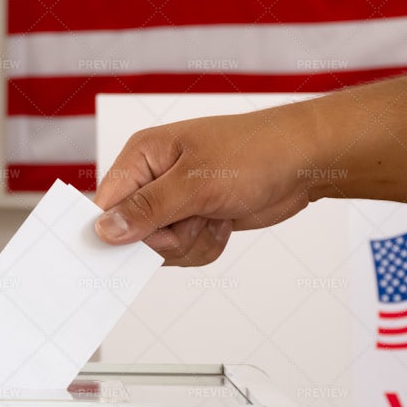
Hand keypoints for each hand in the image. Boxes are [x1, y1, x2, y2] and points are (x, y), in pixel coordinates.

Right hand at [92, 102, 322, 265]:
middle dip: (168, 238)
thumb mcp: (196, 182)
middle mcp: (151, 180)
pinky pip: (184, 253)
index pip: (106, 203)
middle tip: (194, 219)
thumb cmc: (254, 153)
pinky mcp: (192, 220)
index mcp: (141, 157)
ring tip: (215, 214)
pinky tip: (223, 221)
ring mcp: (173, 203)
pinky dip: (205, 245)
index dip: (116, 230)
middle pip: (132, 234)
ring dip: (191, 242)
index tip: (137, 244)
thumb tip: (104, 230)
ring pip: (161, 249)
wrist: (302, 162)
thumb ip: (148, 209)